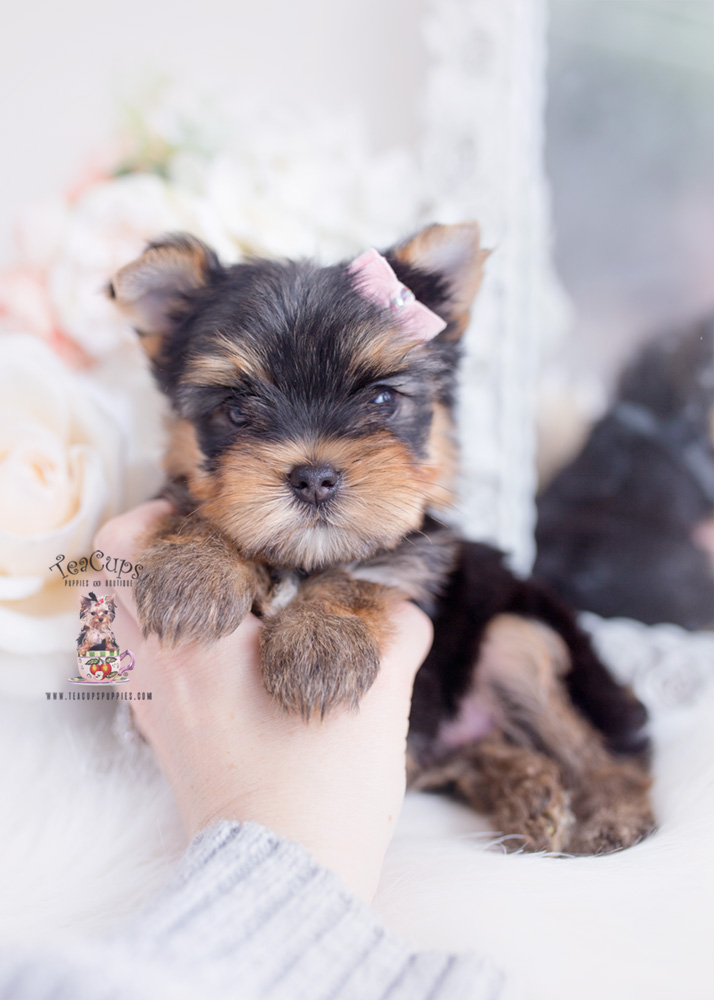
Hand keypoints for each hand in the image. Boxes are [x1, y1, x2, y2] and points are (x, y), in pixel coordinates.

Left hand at [96, 501, 432, 899]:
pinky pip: (130, 661)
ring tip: (202, 582)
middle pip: (107, 577)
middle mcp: (160, 669)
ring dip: (144, 587)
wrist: (286, 877)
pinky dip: (153, 633)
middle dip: (144, 542)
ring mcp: (151, 704)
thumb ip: (394, 635)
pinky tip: (211, 641)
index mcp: (202, 648)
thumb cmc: (325, 793)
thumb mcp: (377, 701)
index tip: (215, 514)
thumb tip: (403, 605)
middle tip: (201, 538)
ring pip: (111, 620)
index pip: (147, 551)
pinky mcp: (158, 734)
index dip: (173, 516)